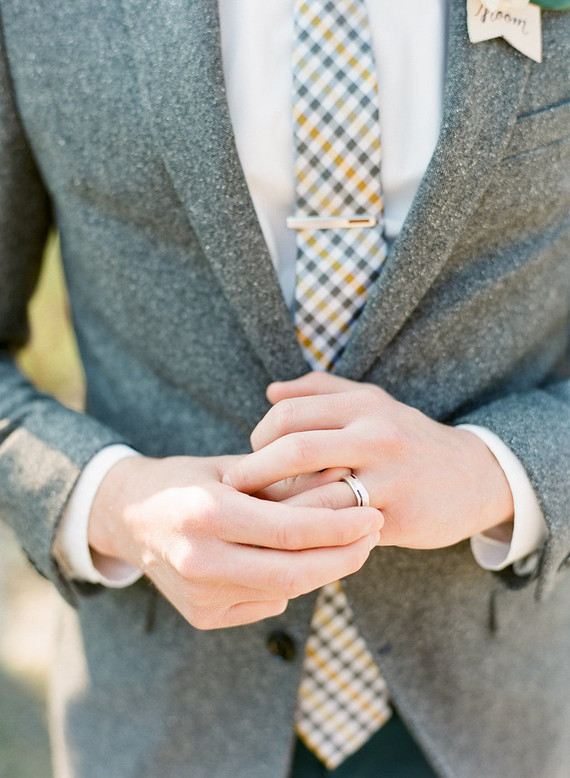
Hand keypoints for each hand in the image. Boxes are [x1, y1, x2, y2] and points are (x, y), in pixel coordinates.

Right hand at [87, 454, 381, 629]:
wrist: (129, 517)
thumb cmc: (187, 481)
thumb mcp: (232, 468)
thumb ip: (283, 482)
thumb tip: (346, 483)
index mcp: (207, 513)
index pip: (291, 529)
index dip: (341, 526)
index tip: (374, 514)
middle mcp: (200, 559)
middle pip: (295, 571)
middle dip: (345, 556)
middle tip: (373, 535)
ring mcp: (198, 594)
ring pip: (284, 591)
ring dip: (325, 570)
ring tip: (349, 545)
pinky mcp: (200, 616)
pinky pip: (264, 602)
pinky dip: (290, 582)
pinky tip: (297, 560)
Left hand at [225, 372, 514, 549]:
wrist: (475, 475)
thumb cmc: (408, 438)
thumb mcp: (372, 402)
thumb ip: (321, 390)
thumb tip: (271, 391)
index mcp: (362, 405)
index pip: (289, 414)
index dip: (259, 437)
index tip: (250, 457)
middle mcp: (375, 435)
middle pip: (295, 450)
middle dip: (254, 473)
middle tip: (235, 490)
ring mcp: (389, 477)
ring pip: (315, 497)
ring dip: (277, 511)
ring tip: (256, 519)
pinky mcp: (398, 516)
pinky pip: (340, 530)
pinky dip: (311, 535)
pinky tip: (295, 539)